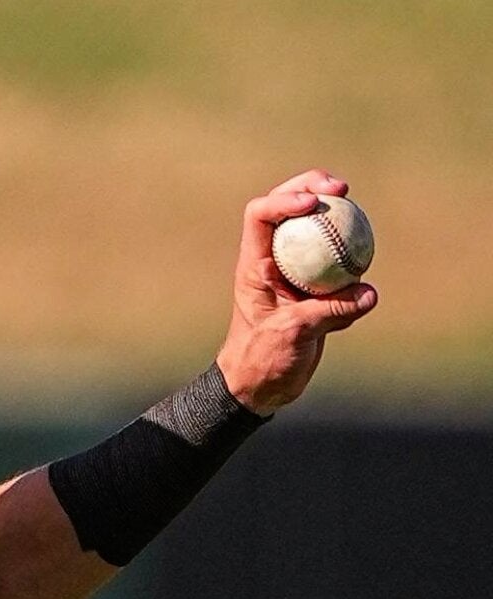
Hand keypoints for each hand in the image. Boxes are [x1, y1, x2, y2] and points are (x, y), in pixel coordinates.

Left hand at [216, 169, 379, 414]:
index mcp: (255, 265)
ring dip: (334, 215)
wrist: (261, 385)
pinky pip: (336, 262)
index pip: (260, 215)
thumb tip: (370, 292)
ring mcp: (293, 272)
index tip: (315, 202)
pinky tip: (363, 271)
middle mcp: (272, 261)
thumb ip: (330, 311)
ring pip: (312, 230)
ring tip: (354, 206)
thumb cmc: (262, 359)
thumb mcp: (294, 334)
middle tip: (341, 187)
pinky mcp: (313, 288)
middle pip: (287, 210)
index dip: (285, 199)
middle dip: (311, 188)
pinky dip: (351, 258)